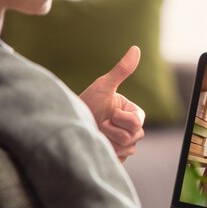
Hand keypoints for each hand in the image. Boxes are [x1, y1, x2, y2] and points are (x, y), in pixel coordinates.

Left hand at [80, 46, 145, 161]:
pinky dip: (108, 152)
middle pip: (134, 137)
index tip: (109, 114)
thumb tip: (136, 48)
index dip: (122, 120)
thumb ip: (121, 69)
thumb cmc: (87, 103)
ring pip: (128, 149)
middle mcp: (132, 129)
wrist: (69, 124)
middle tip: (101, 124)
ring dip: (110, 142)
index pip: (137, 122)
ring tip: (98, 133)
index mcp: (133, 113)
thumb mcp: (103, 86)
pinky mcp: (118, 156)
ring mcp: (126, 144)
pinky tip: (99, 144)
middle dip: (114, 132)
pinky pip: (120, 159)